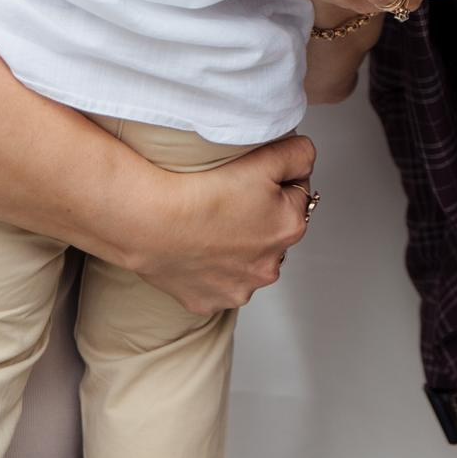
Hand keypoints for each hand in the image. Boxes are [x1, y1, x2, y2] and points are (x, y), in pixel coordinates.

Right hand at [117, 133, 314, 315]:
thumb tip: (306, 161)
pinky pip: (217, 284)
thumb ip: (299, 155)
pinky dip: (210, 270)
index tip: (247, 180)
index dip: (274, 182)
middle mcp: (270, 266)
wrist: (151, 220)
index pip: (296, 195)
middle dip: (258, 219)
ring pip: (246, 262)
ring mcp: (240, 289)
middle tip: (226, 202)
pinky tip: (195, 251)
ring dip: (236, 249)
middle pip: (272, 233)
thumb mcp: (264, 158)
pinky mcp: (209, 302)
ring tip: (209, 227)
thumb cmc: (203, 190)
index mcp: (290, 227)